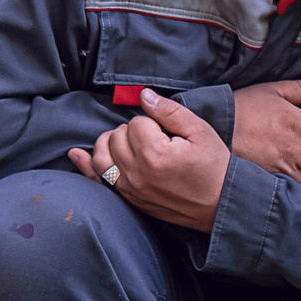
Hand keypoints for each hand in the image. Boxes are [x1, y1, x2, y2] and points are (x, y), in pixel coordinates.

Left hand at [69, 89, 230, 232]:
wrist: (222, 206)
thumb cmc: (215, 168)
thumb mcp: (201, 133)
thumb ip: (170, 111)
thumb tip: (143, 94)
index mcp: (155, 154)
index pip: (138, 122)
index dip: (155, 123)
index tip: (171, 135)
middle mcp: (137, 172)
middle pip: (118, 135)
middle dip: (135, 132)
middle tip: (159, 141)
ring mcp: (129, 187)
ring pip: (102, 153)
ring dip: (112, 143)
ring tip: (133, 144)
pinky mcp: (128, 198)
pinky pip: (97, 178)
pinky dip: (85, 165)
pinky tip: (78, 154)